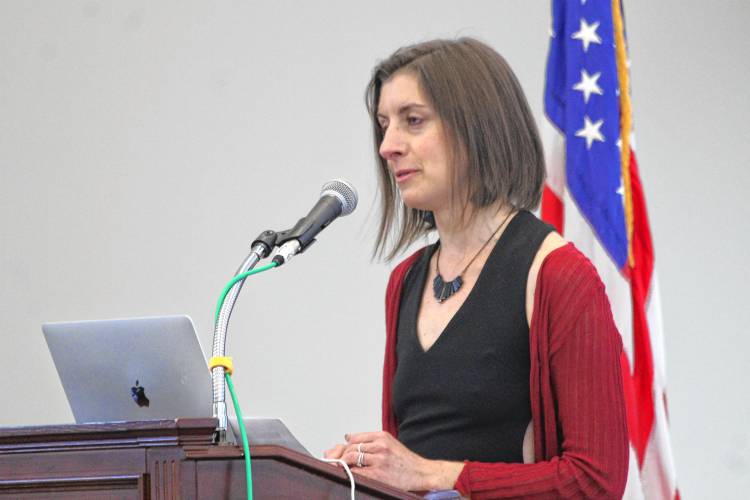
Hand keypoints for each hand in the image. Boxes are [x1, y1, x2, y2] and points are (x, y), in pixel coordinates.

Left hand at [324, 431, 462, 491]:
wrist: (422, 472)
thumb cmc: (405, 460)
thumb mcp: (389, 443)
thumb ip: (369, 440)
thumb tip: (346, 437)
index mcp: (382, 436)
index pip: (354, 438)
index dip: (343, 446)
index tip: (338, 452)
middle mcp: (380, 445)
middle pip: (350, 447)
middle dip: (340, 455)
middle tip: (335, 462)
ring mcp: (379, 459)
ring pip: (351, 457)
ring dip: (343, 464)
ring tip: (343, 469)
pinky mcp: (379, 474)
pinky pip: (357, 472)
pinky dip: (349, 473)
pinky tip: (349, 476)